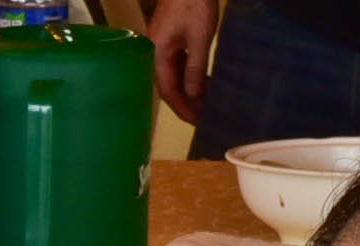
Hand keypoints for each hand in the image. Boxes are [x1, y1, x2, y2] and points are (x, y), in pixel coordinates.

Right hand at [148, 0, 216, 124]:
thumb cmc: (194, 3)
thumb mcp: (199, 38)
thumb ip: (195, 69)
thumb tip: (194, 96)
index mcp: (157, 53)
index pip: (167, 90)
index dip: (182, 108)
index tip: (197, 121)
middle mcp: (155, 51)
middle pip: (167, 85)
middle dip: (185, 102)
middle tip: (203, 116)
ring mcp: (161, 44)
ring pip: (172, 75)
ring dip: (187, 90)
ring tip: (205, 102)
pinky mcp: (170, 37)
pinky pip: (176, 64)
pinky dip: (188, 75)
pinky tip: (201, 82)